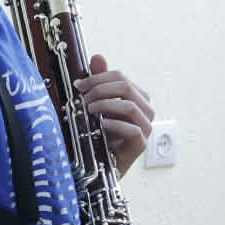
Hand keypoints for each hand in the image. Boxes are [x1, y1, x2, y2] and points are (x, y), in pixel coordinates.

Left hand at [77, 52, 153, 175]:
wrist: (99, 168)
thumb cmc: (99, 135)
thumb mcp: (96, 105)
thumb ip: (99, 82)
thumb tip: (98, 56)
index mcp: (136, 97)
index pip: (121, 77)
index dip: (99, 77)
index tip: (78, 85)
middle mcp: (144, 110)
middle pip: (127, 88)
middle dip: (101, 89)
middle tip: (83, 99)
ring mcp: (145, 128)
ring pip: (130, 106)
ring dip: (106, 105)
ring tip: (89, 110)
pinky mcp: (141, 144)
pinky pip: (133, 129)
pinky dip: (115, 124)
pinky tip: (100, 125)